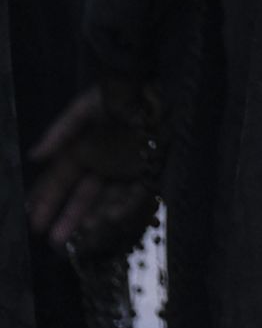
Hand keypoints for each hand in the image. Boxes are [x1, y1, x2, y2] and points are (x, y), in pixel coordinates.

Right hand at [28, 81, 160, 257]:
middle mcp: (105, 162)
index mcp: (87, 146)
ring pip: (106, 198)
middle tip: (52, 238)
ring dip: (93, 216)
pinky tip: (108, 218)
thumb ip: (61, 130)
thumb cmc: (122, 95)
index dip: (49, 196)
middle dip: (68, 215)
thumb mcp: (87, 106)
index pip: (64, 176)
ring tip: (80, 232)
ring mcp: (126, 170)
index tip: (35, 218)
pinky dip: (122, 207)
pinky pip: (135, 195)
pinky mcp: (149, 173)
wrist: (161, 90)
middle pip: (84, 192)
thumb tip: (33, 156)